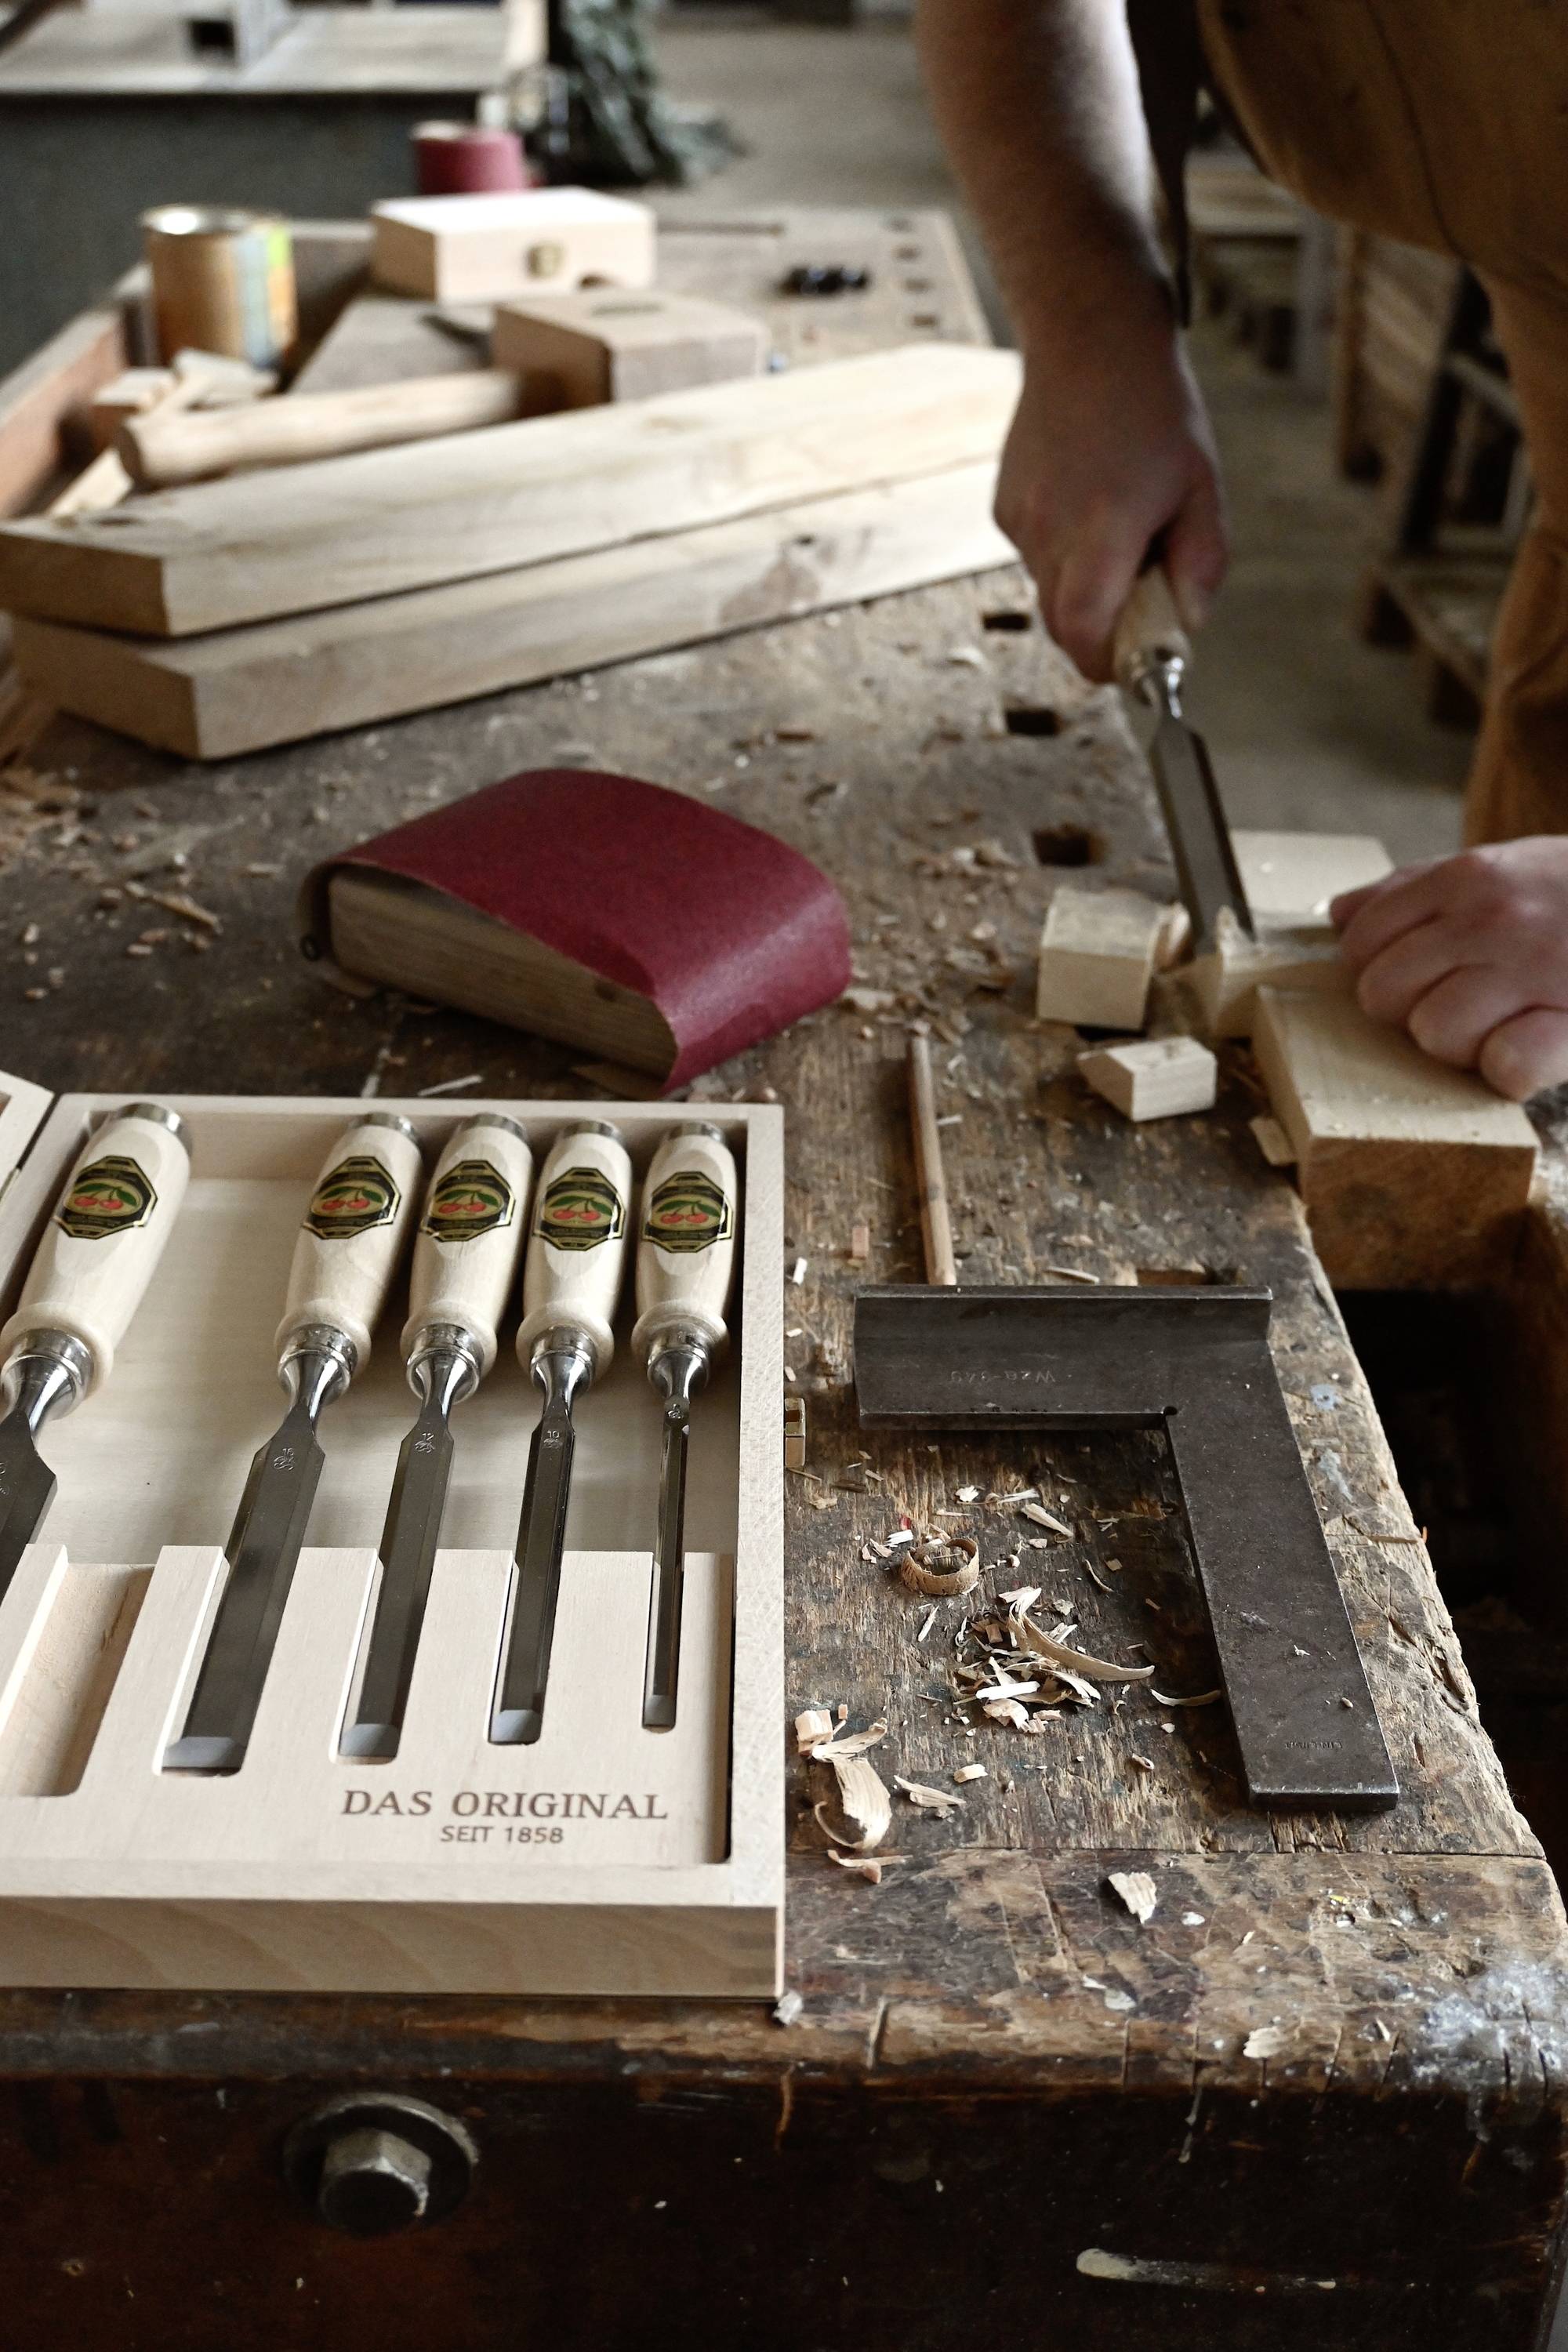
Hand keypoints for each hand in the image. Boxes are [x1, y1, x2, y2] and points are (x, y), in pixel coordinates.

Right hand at [995, 323, 1228, 680]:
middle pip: (1062, 627)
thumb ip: (1200, 563)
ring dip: (1084, 586)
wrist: (1089, 338)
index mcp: (1103, 528)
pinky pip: (1035, 558)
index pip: (1084, 633)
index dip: (1108, 664)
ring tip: (1118, 527)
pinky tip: (1087, 502)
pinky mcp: (1004, 508)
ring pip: (1049, 592)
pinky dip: (1063, 554)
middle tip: (1140, 601)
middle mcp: (1050, 530)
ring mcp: (1019, 520)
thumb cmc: (1152, 406)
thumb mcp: (1200, 485)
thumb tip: (1188, 623)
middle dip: (1100, 633)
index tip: (1135, 662)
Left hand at [1332, 838, 1567, 1100]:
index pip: (1362, 941)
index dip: (1382, 972)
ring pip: (1432, 1033)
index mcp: (1468, 878)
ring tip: (1508, 1025)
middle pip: (1383, 995)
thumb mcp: (1511, 866)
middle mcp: (1491, 918)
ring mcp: (1533, 969)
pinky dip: (1512, 1071)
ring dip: (1462, 1045)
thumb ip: (1420, 887)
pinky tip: (1535, 1050)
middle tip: (1469, 1006)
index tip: (1424, 980)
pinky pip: (1501, 1068)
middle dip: (1413, 1012)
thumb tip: (1339, 915)